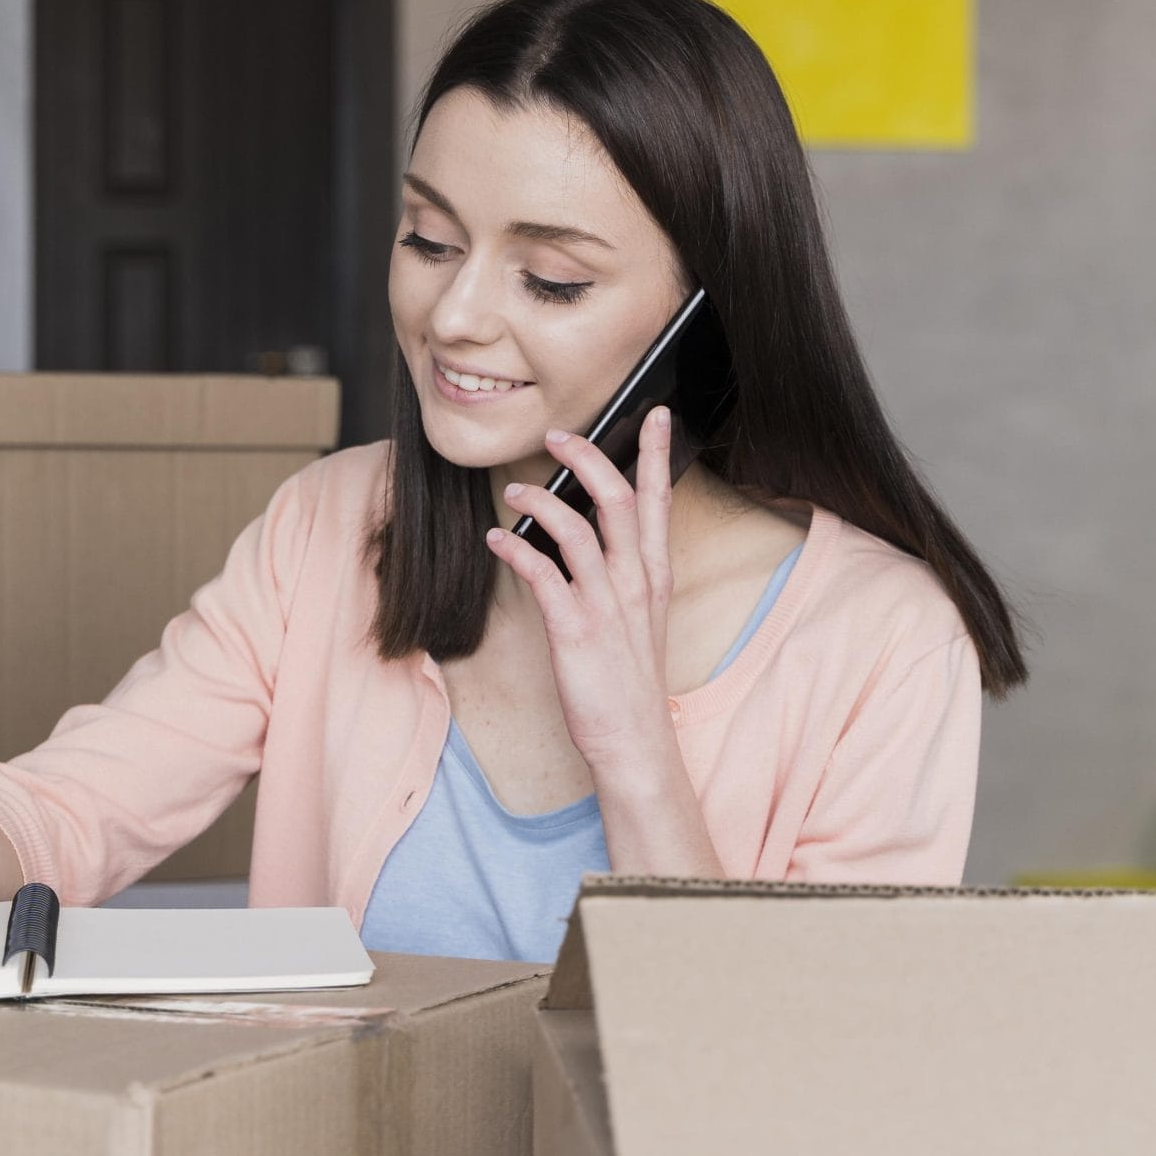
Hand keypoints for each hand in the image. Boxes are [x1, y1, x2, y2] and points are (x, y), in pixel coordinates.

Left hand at [485, 406, 677, 767]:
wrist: (634, 741)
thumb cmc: (628, 680)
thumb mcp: (639, 618)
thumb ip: (621, 575)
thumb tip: (585, 534)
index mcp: (655, 576)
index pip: (659, 501)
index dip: (655, 454)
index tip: (651, 414)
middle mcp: (636, 583)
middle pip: (619, 500)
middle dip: (588, 458)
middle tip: (558, 434)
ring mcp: (607, 606)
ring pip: (577, 530)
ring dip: (540, 502)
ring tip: (513, 492)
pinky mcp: (576, 630)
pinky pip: (543, 574)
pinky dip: (516, 549)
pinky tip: (496, 540)